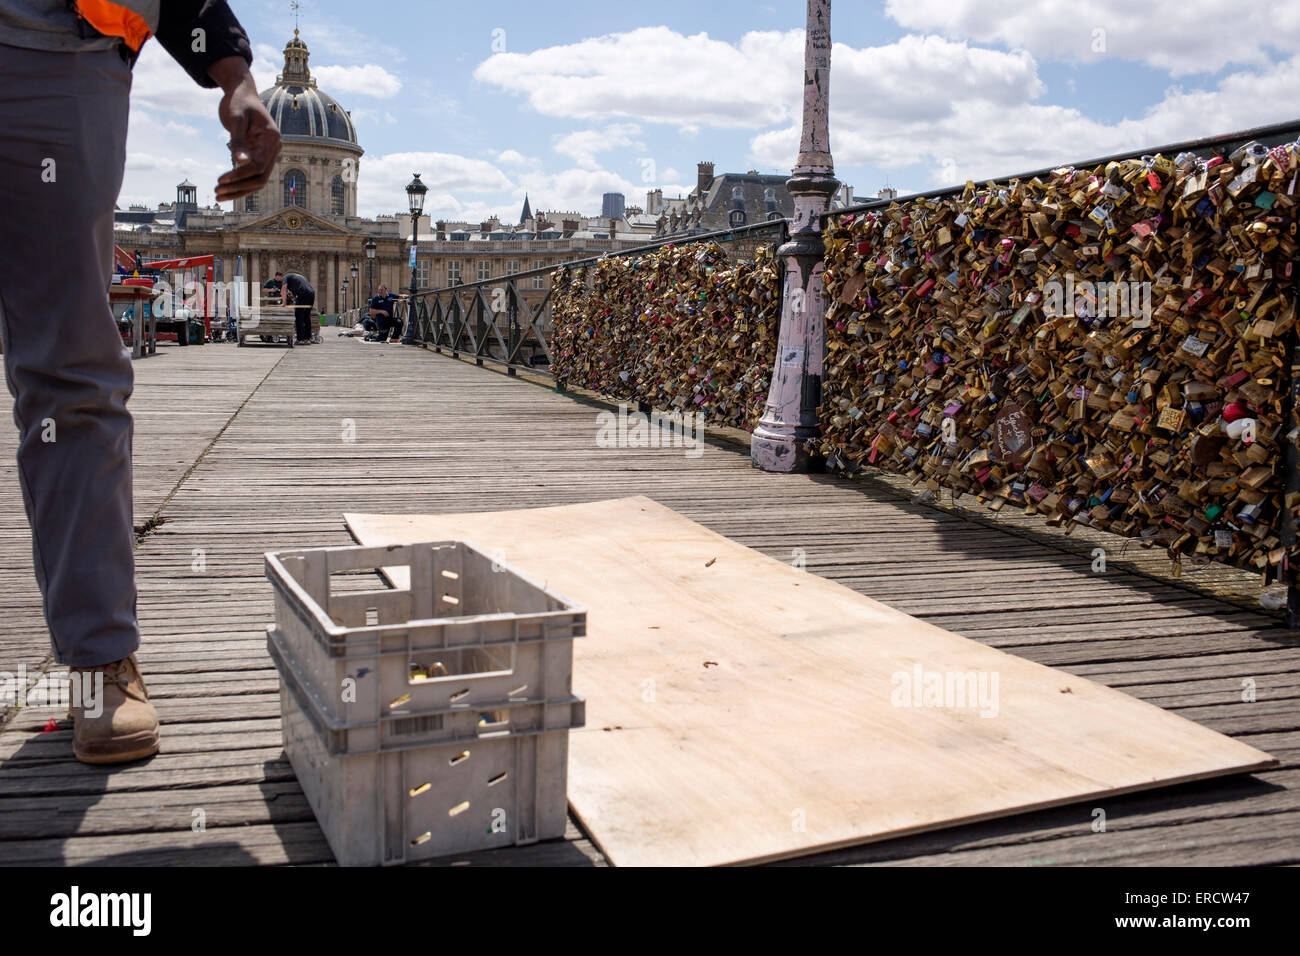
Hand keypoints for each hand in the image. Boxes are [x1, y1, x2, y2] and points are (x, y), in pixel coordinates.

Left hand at [211, 57, 280, 202]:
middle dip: (239, 187)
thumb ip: (238, 141)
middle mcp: (274, 149)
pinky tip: (225, 188)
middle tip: (218, 192)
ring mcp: (267, 153)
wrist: (241, 92)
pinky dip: (239, 183)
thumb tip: (239, 163)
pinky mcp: (259, 155)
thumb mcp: (236, 119)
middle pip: (260, 178)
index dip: (240, 175)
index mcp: (272, 139)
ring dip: (239, 190)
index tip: (222, 180)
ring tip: (218, 194)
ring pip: (257, 181)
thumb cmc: (239, 101)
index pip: (258, 165)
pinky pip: (251, 175)